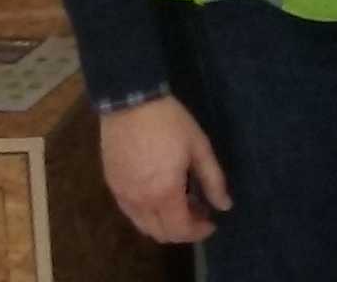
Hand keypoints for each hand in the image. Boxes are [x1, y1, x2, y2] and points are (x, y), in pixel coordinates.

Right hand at [99, 96, 232, 243]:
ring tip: (182, 203)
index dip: (198, 232)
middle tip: (200, 211)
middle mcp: (140, 202)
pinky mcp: (112, 186)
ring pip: (144, 226)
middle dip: (183, 230)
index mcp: (164, 193)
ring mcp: (122, 195)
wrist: (131, 103)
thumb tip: (225, 206)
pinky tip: (160, 196)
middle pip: (161, 234)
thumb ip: (213, 180)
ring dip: (165, 223)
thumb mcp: (200, 148)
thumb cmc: (171, 123)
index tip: (212, 223)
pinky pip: (131, 213)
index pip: (180, 230)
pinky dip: (148, 214)